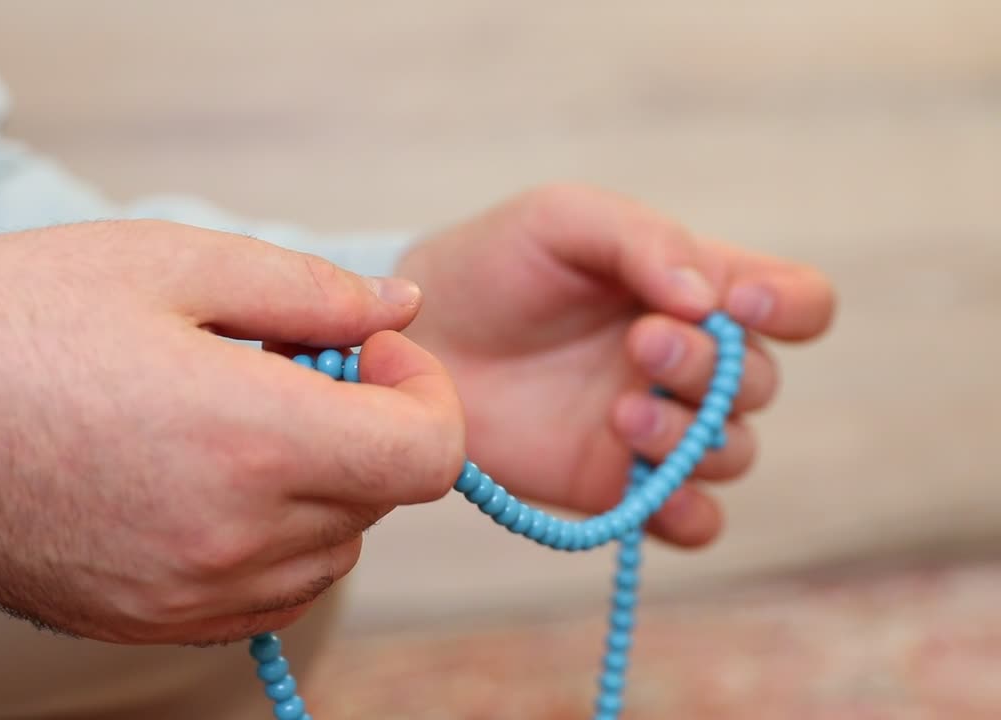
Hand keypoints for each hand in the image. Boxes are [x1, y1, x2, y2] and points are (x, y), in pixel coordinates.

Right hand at [0, 220, 464, 644]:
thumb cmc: (16, 316)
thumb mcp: (174, 262)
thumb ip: (313, 291)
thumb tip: (400, 310)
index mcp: (254, 440)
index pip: (430, 455)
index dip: (426, 395)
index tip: (373, 355)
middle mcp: (232, 538)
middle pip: (379, 500)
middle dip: (363, 427)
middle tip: (284, 367)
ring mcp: (185, 595)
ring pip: (328, 554)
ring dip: (320, 487)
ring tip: (234, 421)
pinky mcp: (143, 621)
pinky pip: (263, 596)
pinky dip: (270, 541)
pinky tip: (207, 480)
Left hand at [396, 184, 834, 546]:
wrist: (417, 337)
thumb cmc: (492, 265)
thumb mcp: (562, 220)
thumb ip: (642, 240)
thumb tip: (707, 299)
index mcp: (693, 290)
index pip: (796, 302)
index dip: (791, 307)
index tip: (742, 304)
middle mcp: (687, 363)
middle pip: (761, 384)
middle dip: (712, 368)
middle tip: (640, 345)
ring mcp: (655, 427)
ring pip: (731, 453)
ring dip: (694, 437)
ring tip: (621, 413)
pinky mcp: (615, 485)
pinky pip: (691, 521)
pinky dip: (687, 515)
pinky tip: (647, 492)